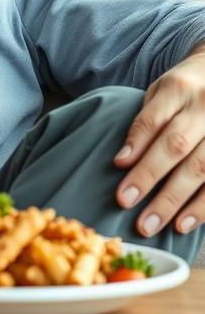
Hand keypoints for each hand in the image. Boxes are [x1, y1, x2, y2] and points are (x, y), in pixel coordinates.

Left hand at [114, 48, 204, 235]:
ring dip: (176, 200)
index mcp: (179, 89)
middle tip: (125, 203)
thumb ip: (146, 120)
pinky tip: (184, 224)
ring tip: (152, 224)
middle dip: (149, 177)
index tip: (118, 165)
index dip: (137, 143)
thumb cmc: (185, 91)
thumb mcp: (161, 91)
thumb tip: (124, 160)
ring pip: (202, 168)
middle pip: (176, 145)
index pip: (154, 119)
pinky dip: (202, 207)